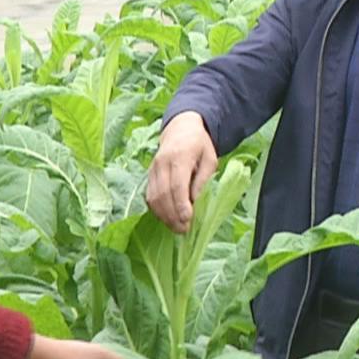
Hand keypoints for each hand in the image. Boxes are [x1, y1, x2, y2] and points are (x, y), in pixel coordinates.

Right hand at [147, 111, 218, 233]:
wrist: (179, 129)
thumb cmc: (199, 145)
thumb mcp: (209, 159)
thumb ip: (203, 179)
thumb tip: (196, 202)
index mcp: (180, 156)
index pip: (177, 184)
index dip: (181, 204)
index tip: (188, 219)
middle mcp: (162, 162)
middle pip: (163, 194)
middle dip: (172, 215)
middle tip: (184, 230)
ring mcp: (153, 169)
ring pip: (153, 197)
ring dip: (164, 216)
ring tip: (177, 228)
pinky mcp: (148, 174)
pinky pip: (149, 196)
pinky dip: (157, 210)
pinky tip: (167, 218)